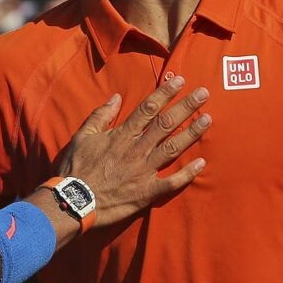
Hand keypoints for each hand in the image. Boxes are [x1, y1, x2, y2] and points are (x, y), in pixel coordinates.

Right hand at [56, 77, 209, 226]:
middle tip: (204, 94)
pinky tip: (202, 163)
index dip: (165, 93)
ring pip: (172, 148)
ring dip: (192, 133)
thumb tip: (116, 97)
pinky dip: (187, 174)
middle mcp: (136, 149)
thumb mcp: (82, 136)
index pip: (148, 109)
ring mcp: (143, 171)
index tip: (180, 81)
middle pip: (165, 124)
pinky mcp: (146, 192)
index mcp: (121, 135)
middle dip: (186, 107)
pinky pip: (171, 182)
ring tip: (208, 119)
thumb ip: (100, 116)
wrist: (74, 201)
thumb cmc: (76, 168)